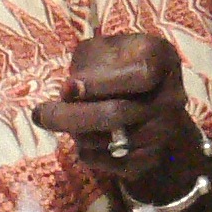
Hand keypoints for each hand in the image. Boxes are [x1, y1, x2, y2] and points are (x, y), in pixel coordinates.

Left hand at [32, 34, 207, 203]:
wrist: (152, 101)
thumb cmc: (120, 65)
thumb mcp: (106, 49)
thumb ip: (88, 61)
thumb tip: (70, 92)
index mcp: (163, 59)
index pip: (140, 75)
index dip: (101, 84)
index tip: (67, 87)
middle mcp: (171, 97)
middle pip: (118, 114)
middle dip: (71, 115)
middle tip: (39, 114)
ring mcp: (164, 132)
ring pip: (109, 142)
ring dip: (76, 133)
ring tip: (62, 121)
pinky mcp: (151, 159)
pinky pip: (109, 163)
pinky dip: (86, 152)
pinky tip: (80, 137)